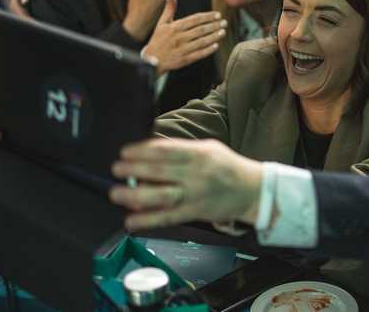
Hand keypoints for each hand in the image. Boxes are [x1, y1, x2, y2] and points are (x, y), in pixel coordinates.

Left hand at [109, 138, 263, 230]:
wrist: (252, 189)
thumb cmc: (228, 166)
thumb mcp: (208, 148)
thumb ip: (183, 149)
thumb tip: (152, 152)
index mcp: (199, 153)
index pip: (165, 149)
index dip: (142, 150)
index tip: (125, 152)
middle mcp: (196, 173)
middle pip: (159, 170)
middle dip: (133, 169)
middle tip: (116, 169)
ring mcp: (195, 194)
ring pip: (161, 195)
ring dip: (135, 194)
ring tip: (116, 193)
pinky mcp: (195, 212)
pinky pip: (168, 217)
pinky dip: (148, 219)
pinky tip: (131, 220)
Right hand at [143, 0, 225, 72]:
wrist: (151, 60)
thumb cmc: (158, 39)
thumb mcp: (162, 23)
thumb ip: (169, 8)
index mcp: (175, 27)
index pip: (195, 19)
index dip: (207, 17)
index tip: (218, 15)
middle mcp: (179, 37)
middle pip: (200, 30)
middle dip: (214, 26)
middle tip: (224, 22)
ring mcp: (182, 49)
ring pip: (202, 42)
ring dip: (214, 37)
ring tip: (223, 32)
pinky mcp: (184, 60)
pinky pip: (199, 54)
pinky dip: (208, 50)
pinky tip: (216, 46)